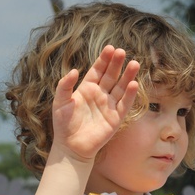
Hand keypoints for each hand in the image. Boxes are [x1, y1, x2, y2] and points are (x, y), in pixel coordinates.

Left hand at [51, 45, 138, 161]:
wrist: (70, 146)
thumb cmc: (63, 124)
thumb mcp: (60, 102)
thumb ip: (64, 85)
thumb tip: (74, 71)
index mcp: (87, 88)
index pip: (98, 70)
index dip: (104, 60)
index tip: (110, 48)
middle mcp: (100, 95)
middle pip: (111, 76)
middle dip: (117, 64)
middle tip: (122, 52)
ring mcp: (109, 106)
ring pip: (121, 88)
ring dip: (127, 76)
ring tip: (134, 64)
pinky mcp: (115, 118)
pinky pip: (124, 104)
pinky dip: (130, 95)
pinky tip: (134, 84)